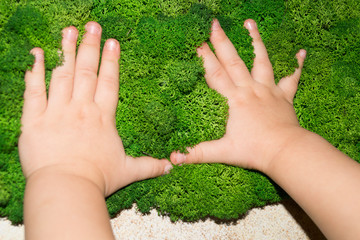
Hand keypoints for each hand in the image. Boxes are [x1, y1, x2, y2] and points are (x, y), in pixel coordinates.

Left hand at [19, 22, 171, 196]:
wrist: (67, 188)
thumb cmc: (97, 179)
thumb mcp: (127, 171)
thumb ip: (149, 165)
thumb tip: (171, 167)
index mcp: (102, 118)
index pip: (109, 82)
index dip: (111, 61)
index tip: (113, 42)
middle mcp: (81, 109)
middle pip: (86, 71)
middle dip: (90, 46)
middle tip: (92, 26)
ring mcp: (58, 112)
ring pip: (62, 75)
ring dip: (66, 51)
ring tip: (69, 30)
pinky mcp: (35, 120)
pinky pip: (35, 91)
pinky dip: (35, 72)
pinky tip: (37, 54)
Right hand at [170, 19, 306, 172]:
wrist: (285, 152)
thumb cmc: (255, 151)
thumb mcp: (223, 152)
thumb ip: (198, 153)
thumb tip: (174, 158)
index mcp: (236, 100)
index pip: (216, 75)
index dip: (206, 59)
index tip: (198, 43)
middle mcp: (251, 90)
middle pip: (234, 61)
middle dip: (223, 42)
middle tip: (215, 24)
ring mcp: (269, 91)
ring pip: (262, 61)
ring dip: (256, 41)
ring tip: (250, 23)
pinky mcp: (284, 97)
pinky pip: (292, 78)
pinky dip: (297, 65)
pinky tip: (301, 53)